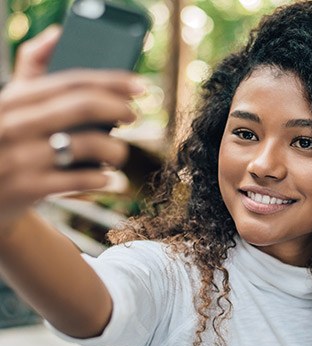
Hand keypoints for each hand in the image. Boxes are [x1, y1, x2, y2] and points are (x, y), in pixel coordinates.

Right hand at [0, 26, 141, 221]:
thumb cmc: (4, 142)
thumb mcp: (9, 104)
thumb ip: (31, 70)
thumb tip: (57, 33)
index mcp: (13, 100)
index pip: (71, 81)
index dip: (112, 80)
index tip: (140, 85)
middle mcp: (14, 125)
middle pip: (83, 106)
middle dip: (120, 108)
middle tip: (134, 116)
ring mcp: (20, 158)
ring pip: (89, 144)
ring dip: (116, 150)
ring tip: (119, 154)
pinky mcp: (29, 188)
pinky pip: (82, 179)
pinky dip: (103, 178)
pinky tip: (107, 178)